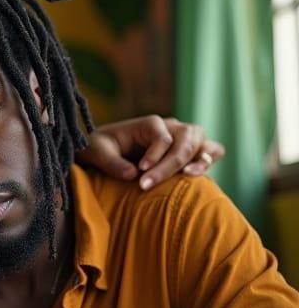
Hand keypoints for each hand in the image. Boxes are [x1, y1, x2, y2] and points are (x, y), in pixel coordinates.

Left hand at [77, 116, 223, 190]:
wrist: (107, 151)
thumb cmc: (102, 148)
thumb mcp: (98, 152)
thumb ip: (113, 162)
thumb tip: (133, 174)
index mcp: (150, 123)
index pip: (163, 137)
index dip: (154, 155)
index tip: (140, 171)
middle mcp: (171, 127)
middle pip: (185, 140)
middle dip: (170, 164)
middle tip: (146, 185)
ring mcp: (184, 139)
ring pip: (204, 143)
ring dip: (200, 160)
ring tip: (187, 175)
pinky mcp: (190, 153)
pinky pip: (210, 153)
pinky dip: (207, 162)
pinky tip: (193, 176)